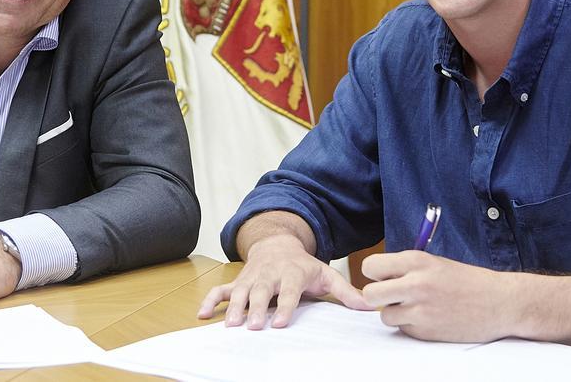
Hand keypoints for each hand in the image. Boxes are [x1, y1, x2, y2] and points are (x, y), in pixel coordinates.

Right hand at [197, 235, 370, 328]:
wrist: (278, 243)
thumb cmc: (303, 265)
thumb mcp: (326, 274)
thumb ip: (346, 292)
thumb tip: (368, 307)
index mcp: (292, 273)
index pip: (288, 292)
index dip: (284, 306)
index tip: (279, 323)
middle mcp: (269, 275)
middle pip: (261, 293)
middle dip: (256, 309)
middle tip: (252, 326)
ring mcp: (251, 278)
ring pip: (240, 292)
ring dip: (233, 308)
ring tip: (229, 325)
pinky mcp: (238, 282)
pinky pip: (221, 290)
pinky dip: (210, 301)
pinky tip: (202, 315)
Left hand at [361, 251, 518, 341]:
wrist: (501, 303)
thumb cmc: (468, 281)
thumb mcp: (434, 263)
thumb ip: (406, 268)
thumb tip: (379, 277)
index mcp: (416, 261)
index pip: (370, 266)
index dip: (375, 274)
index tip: (384, 277)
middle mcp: (415, 284)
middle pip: (369, 294)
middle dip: (377, 297)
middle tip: (392, 296)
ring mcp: (420, 310)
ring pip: (385, 316)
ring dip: (396, 314)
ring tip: (417, 307)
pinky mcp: (426, 331)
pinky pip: (404, 329)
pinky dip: (412, 326)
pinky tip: (431, 318)